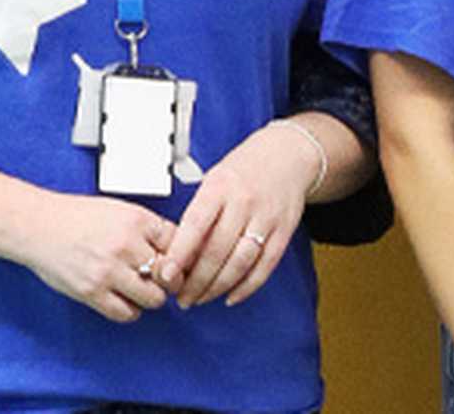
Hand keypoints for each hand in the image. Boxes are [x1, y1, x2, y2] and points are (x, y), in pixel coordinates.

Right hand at [13, 191, 176, 322]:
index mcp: (137, 221)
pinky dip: (131, 311)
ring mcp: (109, 271)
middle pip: (170, 274)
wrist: (37, 226)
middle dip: (170, 280)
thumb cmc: (76, 217)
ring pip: (153, 298)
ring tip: (144, 290)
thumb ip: (148, 230)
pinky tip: (126, 301)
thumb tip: (176, 250)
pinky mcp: (92, 292)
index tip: (181, 263)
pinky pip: (126, 313)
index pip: (180, 244)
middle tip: (164, 280)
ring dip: (152, 297)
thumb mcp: (121, 211)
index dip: (183, 256)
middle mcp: (126, 245)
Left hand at [162, 118, 315, 306]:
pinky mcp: (283, 231)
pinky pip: (265, 266)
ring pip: (240, 263)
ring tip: (201, 299)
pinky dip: (247, 287)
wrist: (288, 154)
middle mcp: (244, 202)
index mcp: (220, 187)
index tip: (165, 276)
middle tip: (181, 297)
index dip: (179, 254)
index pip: (196, 225)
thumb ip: (198, 212)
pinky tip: (231, 296)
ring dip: (218, 287)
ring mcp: (266, 218)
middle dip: (196, 282)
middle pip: (217, 251)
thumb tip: (175, 252)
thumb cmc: (244, 169)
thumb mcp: (214, 179)